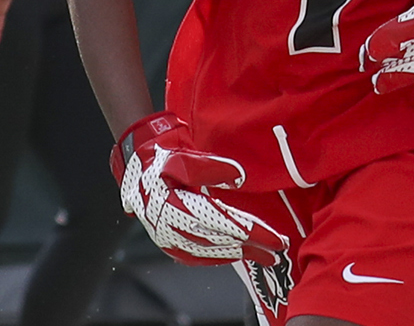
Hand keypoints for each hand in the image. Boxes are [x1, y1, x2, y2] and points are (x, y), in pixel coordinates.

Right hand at [111, 112, 287, 266]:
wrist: (135, 166)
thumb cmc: (162, 158)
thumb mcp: (184, 155)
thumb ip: (212, 167)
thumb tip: (239, 178)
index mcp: (171, 203)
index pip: (220, 220)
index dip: (248, 230)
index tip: (273, 237)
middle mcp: (167, 225)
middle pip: (217, 238)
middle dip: (250, 245)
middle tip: (278, 249)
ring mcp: (165, 237)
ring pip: (208, 250)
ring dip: (238, 254)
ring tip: (264, 256)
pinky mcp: (166, 242)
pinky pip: (194, 256)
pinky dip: (217, 257)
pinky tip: (235, 255)